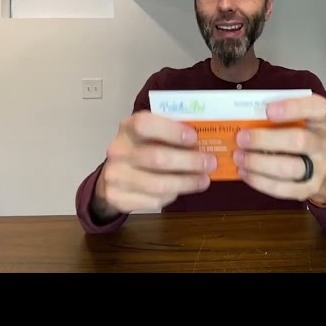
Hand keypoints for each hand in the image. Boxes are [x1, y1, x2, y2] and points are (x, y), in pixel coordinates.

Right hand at [92, 111, 216, 218]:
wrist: (114, 174)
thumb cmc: (143, 147)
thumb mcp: (152, 133)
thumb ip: (172, 133)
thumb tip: (205, 140)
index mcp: (128, 127)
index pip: (145, 125)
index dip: (171, 131)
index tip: (194, 138)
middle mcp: (118, 151)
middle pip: (157, 158)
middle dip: (189, 162)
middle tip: (210, 163)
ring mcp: (115, 176)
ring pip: (158, 184)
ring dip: (186, 182)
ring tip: (204, 180)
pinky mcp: (118, 198)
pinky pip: (153, 200)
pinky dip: (172, 195)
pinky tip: (181, 189)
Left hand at [233, 94, 325, 203]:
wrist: (318, 168)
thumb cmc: (297, 136)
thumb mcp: (294, 120)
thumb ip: (275, 116)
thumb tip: (242, 116)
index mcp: (320, 119)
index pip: (316, 107)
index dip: (293, 107)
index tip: (268, 110)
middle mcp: (324, 143)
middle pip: (299, 140)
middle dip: (265, 140)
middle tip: (241, 138)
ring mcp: (319, 168)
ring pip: (290, 167)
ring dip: (259, 162)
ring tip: (239, 157)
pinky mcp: (309, 188)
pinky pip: (283, 188)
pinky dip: (260, 181)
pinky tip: (244, 173)